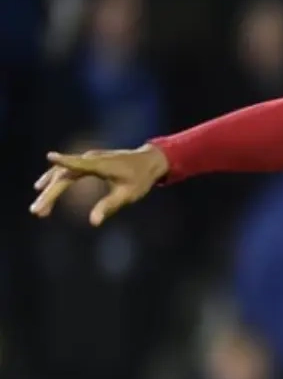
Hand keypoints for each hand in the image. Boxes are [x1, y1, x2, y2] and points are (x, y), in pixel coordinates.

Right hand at [30, 144, 168, 225]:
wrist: (149, 161)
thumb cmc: (140, 178)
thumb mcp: (128, 195)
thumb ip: (110, 206)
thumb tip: (94, 222)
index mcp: (101, 164)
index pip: (79, 163)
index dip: (65, 161)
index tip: (50, 156)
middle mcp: (91, 159)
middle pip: (64, 175)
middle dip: (50, 194)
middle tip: (37, 212)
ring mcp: (88, 159)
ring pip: (63, 174)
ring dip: (50, 189)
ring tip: (39, 210)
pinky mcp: (88, 162)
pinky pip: (67, 171)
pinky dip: (56, 181)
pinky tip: (44, 188)